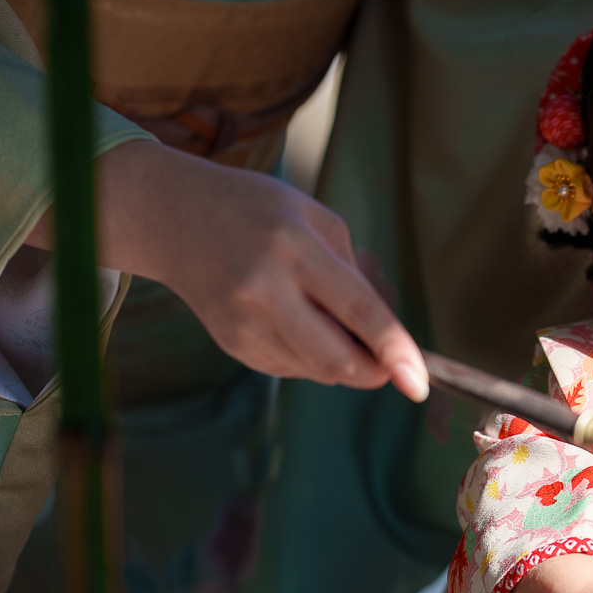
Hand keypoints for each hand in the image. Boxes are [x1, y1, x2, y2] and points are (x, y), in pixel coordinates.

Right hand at [31, 140, 428, 399]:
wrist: (175, 218)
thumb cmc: (257, 212)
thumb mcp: (316, 219)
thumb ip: (355, 275)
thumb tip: (385, 336)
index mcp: (295, 249)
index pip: (357, 311)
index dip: (394, 350)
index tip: (418, 381)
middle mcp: (266, 291)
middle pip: (337, 360)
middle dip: (375, 372)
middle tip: (391, 364)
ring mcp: (244, 324)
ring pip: (318, 371)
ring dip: (343, 361)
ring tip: (327, 316)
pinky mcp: (233, 345)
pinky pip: (292, 369)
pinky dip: (311, 357)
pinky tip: (296, 321)